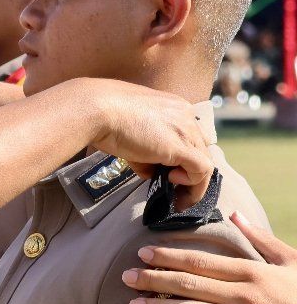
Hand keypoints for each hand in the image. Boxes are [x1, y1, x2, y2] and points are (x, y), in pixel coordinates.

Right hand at [82, 79, 212, 189]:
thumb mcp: (130, 129)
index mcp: (173, 106)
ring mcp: (186, 130)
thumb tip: (149, 171)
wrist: (97, 108)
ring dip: (194, 183)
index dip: (183, 156)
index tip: (170, 171)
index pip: (190, 134)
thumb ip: (144, 149)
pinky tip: (172, 182)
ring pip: (205, 161)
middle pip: (201, 148)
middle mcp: (185, 115)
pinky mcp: (182, 147)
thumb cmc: (103, 113)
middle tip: (176, 188)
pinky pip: (202, 170)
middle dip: (191, 170)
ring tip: (178, 197)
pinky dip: (193, 183)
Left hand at [122, 211, 296, 303]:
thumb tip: (236, 217)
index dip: (169, 256)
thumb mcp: (292, 262)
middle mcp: (246, 294)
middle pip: (190, 284)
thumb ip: (262, 240)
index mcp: (253, 272)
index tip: (143, 253)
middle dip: (154, 279)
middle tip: (126, 277)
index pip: (202, 261)